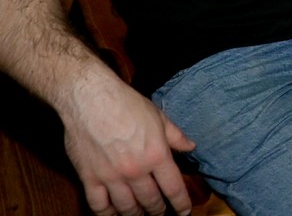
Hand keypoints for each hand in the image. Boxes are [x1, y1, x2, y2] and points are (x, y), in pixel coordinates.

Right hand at [62, 71, 194, 215]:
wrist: (90, 99)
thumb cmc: (127, 104)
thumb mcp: (158, 116)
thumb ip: (175, 136)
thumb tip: (191, 147)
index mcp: (157, 155)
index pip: (173, 188)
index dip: (181, 203)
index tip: (184, 212)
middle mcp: (136, 171)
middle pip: (151, 201)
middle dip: (158, 210)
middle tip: (161, 213)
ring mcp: (111, 177)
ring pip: (127, 207)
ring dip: (136, 214)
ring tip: (141, 215)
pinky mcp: (89, 178)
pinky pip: (99, 206)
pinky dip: (108, 214)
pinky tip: (114, 214)